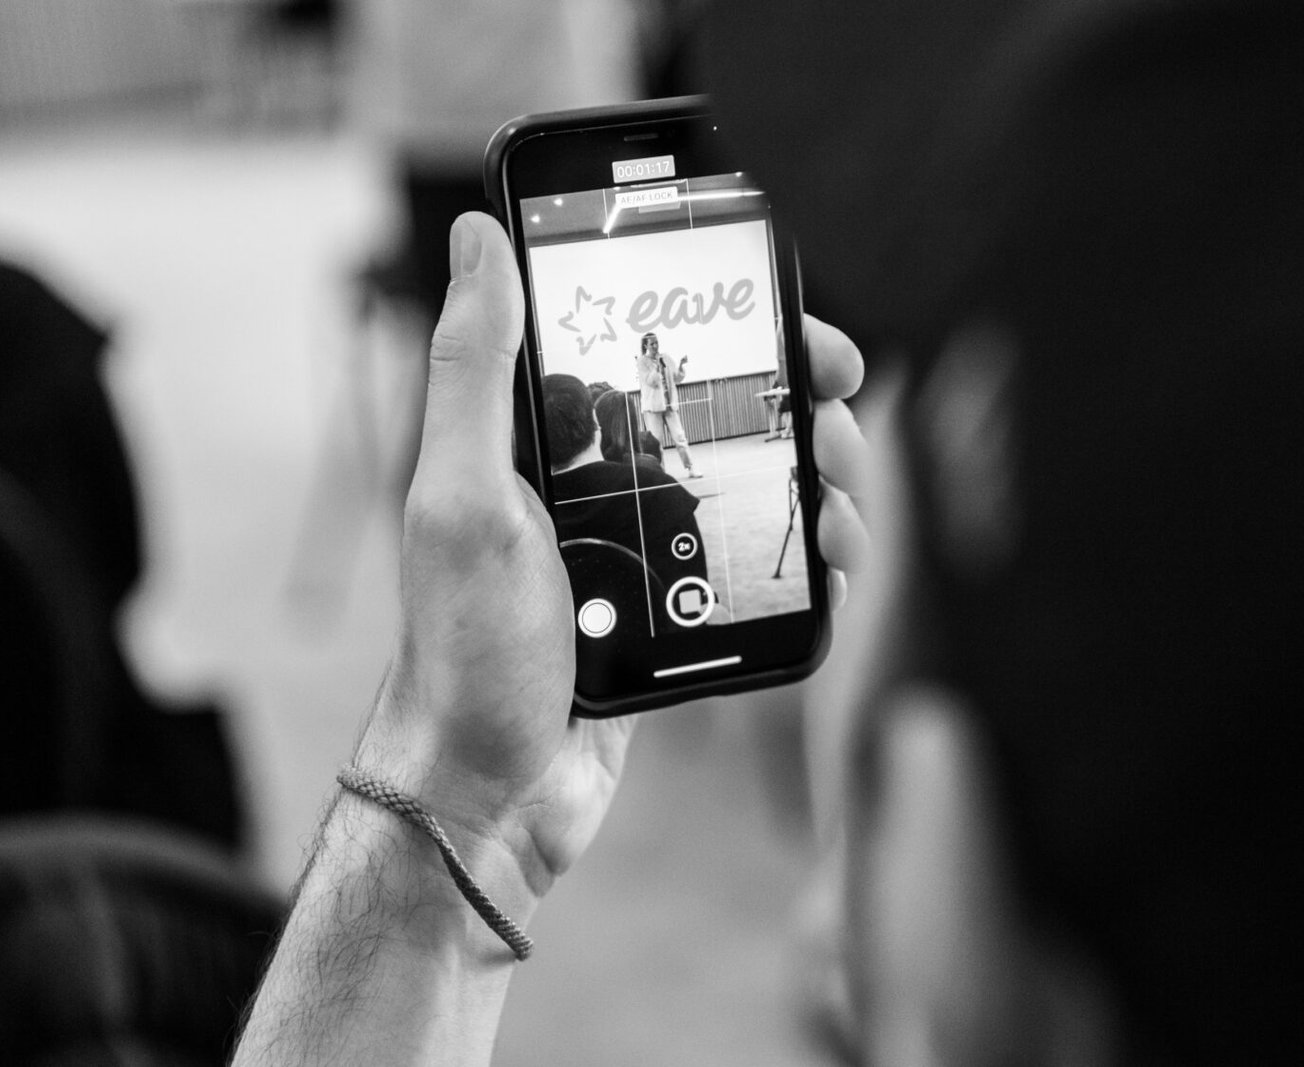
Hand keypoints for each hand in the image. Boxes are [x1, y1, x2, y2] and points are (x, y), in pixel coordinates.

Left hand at [353, 212, 868, 906]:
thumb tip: (479, 236)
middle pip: (727, 419)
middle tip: (838, 435)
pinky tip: (831, 569)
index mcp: (551, 442)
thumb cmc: (466, 649)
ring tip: (840, 518)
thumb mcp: (464, 496)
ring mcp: (645, 550)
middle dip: (800, 416)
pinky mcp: (675, 611)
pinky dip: (803, 561)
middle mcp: (602, 485)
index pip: (658, 351)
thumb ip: (475, 366)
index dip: (742, 331)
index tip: (806, 336)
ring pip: (756, 491)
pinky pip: (757, 567)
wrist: (489, 791)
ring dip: (818, 491)